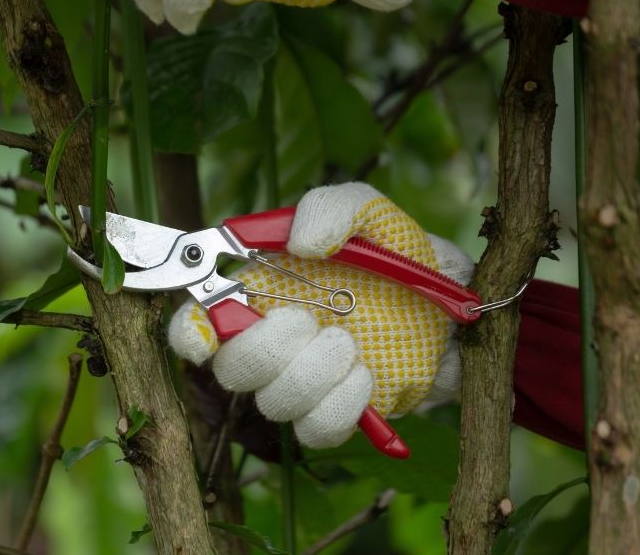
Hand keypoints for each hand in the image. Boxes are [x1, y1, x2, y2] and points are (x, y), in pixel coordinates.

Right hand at [168, 183, 471, 447]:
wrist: (448, 297)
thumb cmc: (390, 249)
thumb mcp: (365, 210)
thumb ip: (330, 208)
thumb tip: (299, 243)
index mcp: (255, 294)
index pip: (195, 326)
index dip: (191, 335)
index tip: (208, 334)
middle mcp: (267, 343)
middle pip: (231, 371)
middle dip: (266, 349)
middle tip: (309, 320)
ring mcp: (300, 383)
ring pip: (274, 403)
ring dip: (312, 373)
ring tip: (349, 343)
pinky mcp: (335, 413)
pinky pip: (316, 430)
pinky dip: (340, 404)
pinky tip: (365, 374)